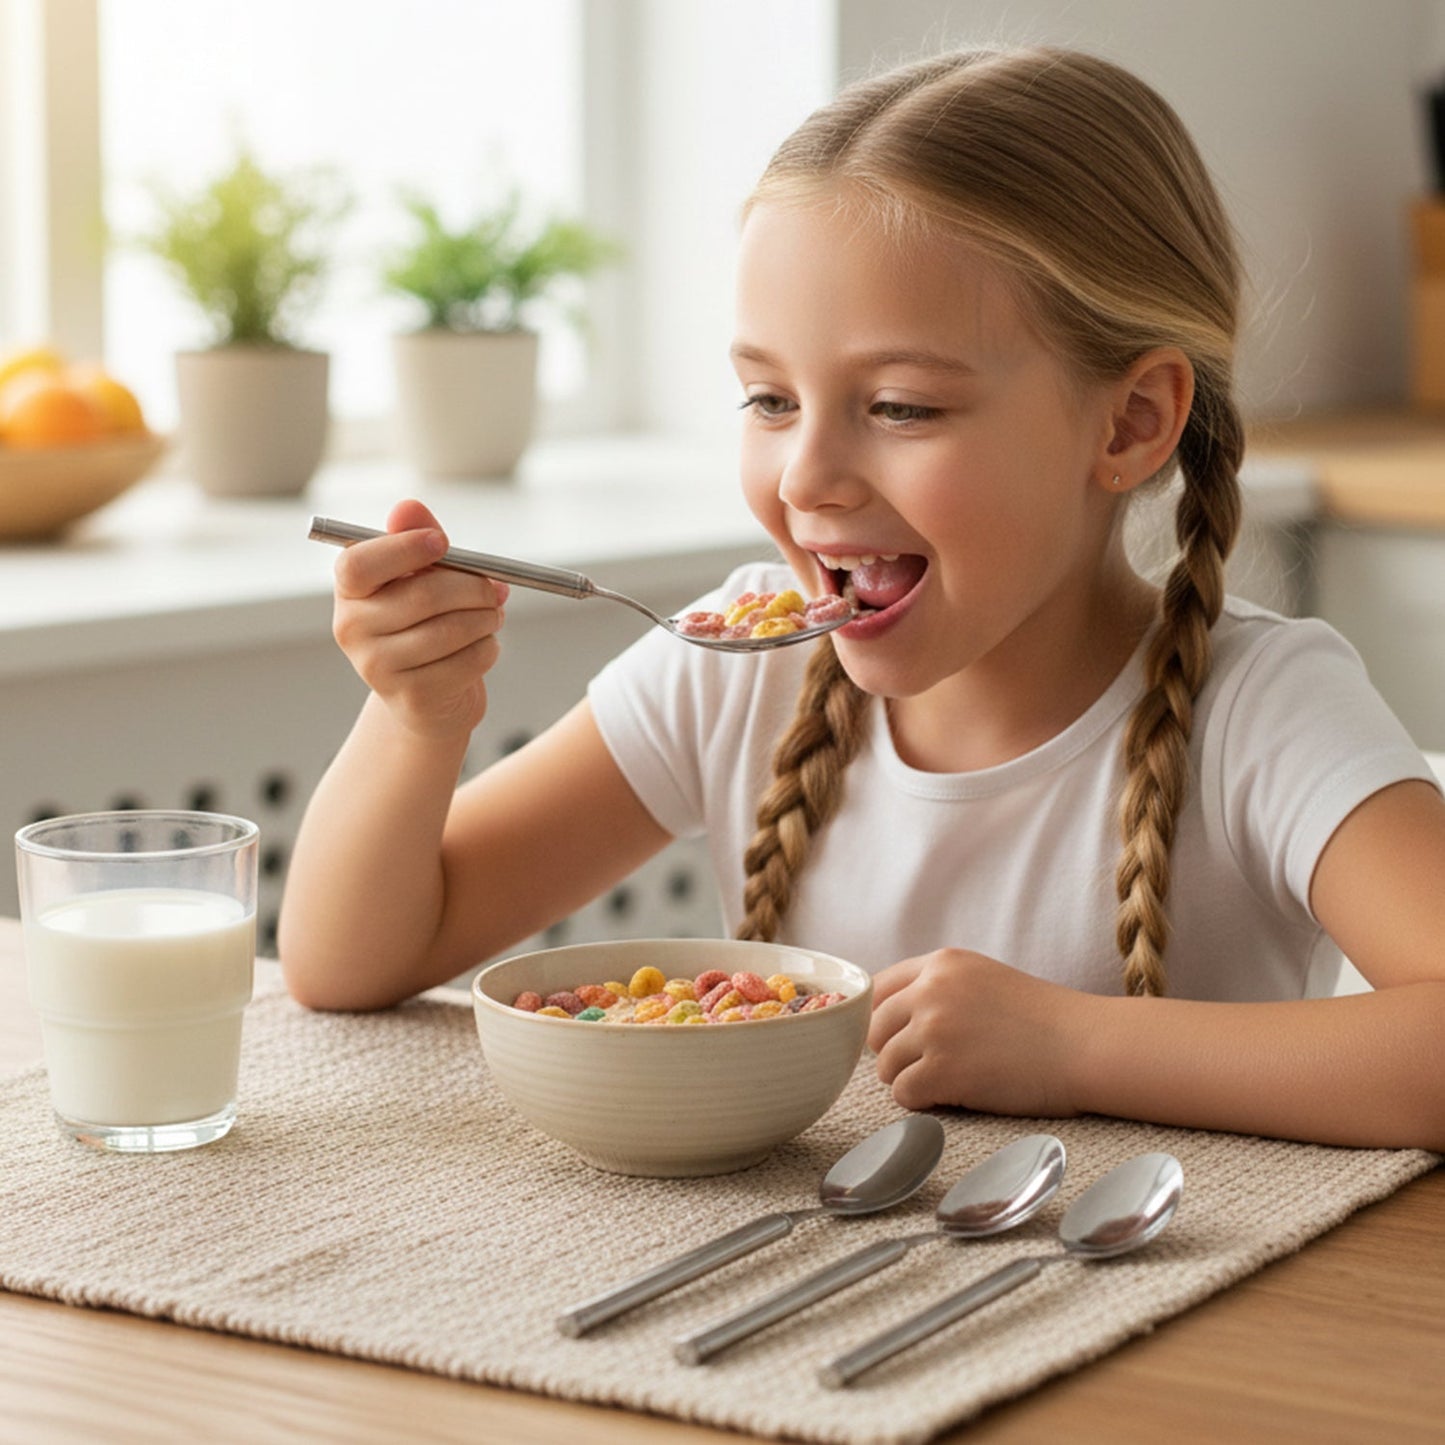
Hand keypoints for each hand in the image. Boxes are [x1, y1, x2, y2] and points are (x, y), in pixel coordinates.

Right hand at [331, 498, 509, 739]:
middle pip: (422, 595)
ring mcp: (376, 667)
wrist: (428, 696)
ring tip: (493, 616)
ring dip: (486, 618)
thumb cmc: (425, 624)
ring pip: (450, 630)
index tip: (443, 543)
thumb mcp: (421, 578)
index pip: (359, 564)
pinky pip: (466, 661)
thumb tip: (408, 507)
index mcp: (349, 591)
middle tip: (496, 588)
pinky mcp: (410, 696)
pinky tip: (485, 646)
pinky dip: (488, 648)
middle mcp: (352, 629)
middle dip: (473, 587)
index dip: (404, 548)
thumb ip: (417, 540)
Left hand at [868, 949, 1094, 1117]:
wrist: (1086, 1046)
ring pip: (885, 1066)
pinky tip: (954, 1097)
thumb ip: (938, 989)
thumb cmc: (1043, 1021)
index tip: (900, 1039)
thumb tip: (886, 1018)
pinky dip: (922, 1102)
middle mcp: (930, 990)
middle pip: (874, 1030)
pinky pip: (903, 1094)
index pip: (876, 990)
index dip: (884, 1020)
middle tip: (931, 1066)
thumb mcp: (983, 980)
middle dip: (896, 1053)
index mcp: (941, 964)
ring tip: (950, 1082)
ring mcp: (934, 1030)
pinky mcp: (942, 1071)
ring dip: (910, 1080)